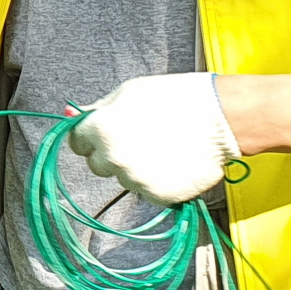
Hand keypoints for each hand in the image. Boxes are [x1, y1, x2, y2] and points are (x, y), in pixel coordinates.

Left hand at [69, 73, 239, 204]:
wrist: (222, 118)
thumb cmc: (174, 98)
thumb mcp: (129, 93)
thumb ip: (97, 109)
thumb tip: (68, 113)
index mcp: (101, 129)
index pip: (77, 143)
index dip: (92, 137)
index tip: (109, 132)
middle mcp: (113, 158)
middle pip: (98, 165)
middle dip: (112, 154)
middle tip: (141, 137)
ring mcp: (136, 180)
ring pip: (124, 179)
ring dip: (136, 168)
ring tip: (163, 147)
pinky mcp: (158, 196)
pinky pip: (147, 191)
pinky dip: (157, 181)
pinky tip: (174, 161)